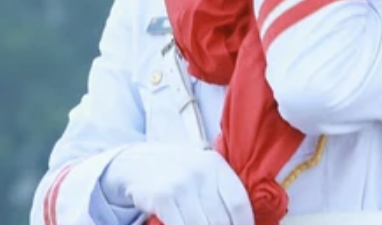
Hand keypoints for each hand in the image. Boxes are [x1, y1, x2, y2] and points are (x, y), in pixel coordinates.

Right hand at [101, 144, 253, 224]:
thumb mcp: (202, 168)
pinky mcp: (162, 197)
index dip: (244, 223)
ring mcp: (181, 184)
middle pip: (221, 218)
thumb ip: (219, 187)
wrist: (136, 162)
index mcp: (216, 164)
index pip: (238, 202)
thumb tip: (241, 218)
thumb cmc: (175, 170)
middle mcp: (200, 172)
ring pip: (202, 224)